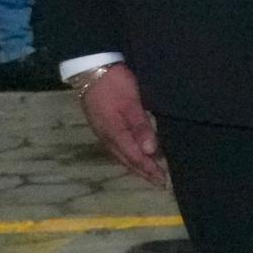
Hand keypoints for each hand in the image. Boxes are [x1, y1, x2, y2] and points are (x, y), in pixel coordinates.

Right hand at [76, 63, 166, 184]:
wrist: (90, 69)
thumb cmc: (114, 84)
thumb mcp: (131, 102)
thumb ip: (140, 126)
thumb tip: (150, 151)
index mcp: (114, 133)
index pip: (134, 157)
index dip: (148, 169)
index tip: (162, 180)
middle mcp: (107, 137)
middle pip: (127, 160)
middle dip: (143, 172)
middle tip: (159, 183)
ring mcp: (103, 132)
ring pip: (121, 155)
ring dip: (136, 166)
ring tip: (149, 173)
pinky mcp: (103, 125)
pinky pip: (117, 147)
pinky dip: (128, 155)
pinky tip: (135, 155)